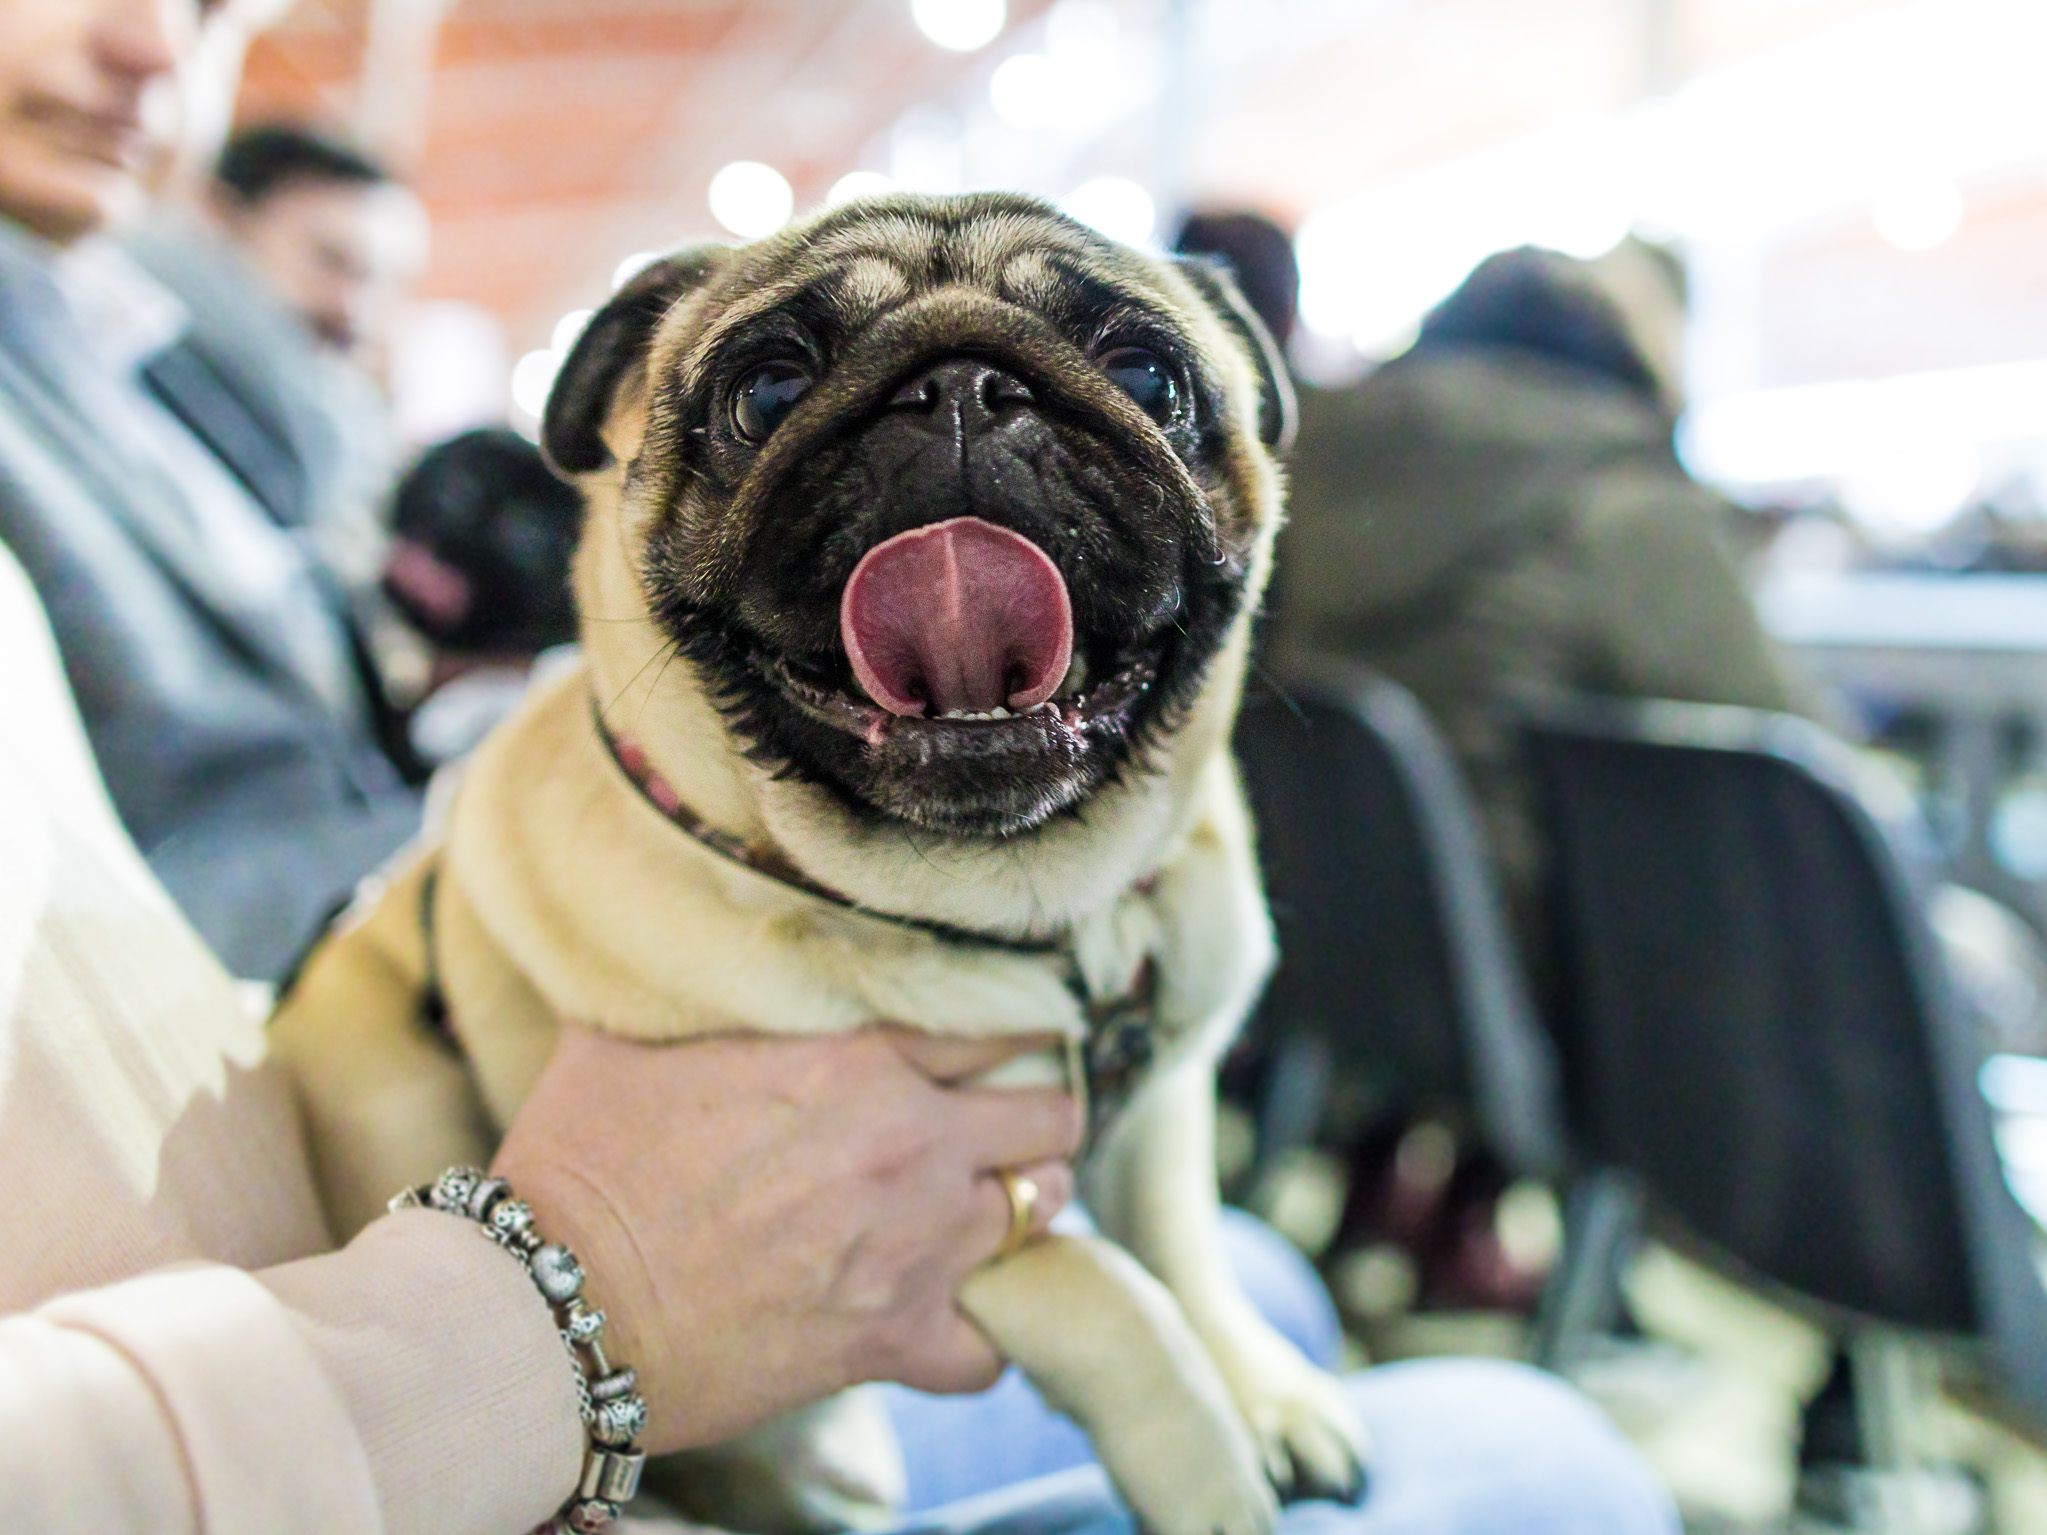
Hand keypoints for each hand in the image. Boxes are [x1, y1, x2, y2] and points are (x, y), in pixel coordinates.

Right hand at [492, 1024, 1081, 1456]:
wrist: (555, 1305)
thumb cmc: (582, 1157)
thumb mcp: (632, 1028)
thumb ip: (699, 972)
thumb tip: (695, 915)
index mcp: (858, 1055)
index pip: (997, 1021)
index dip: (1010, 1027)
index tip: (1006, 1036)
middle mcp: (908, 1141)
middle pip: (1049, 1113)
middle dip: (1036, 1114)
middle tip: (1005, 1122)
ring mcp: (913, 1245)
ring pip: (1041, 1210)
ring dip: (1021, 1202)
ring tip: (988, 1201)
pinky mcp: (893, 1339)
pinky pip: (992, 1346)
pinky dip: (983, 1331)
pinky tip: (956, 1312)